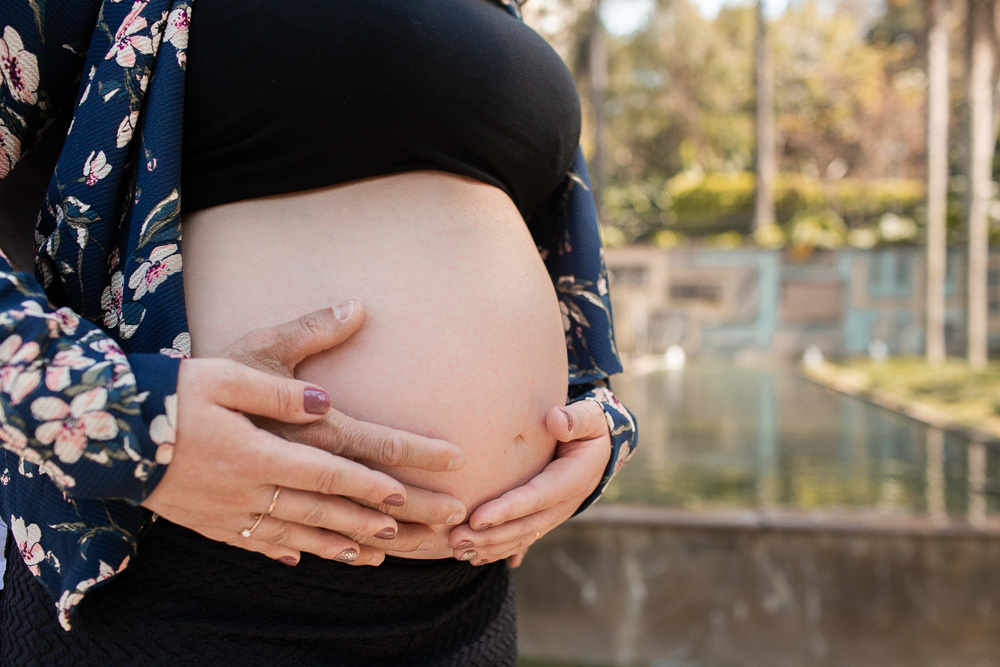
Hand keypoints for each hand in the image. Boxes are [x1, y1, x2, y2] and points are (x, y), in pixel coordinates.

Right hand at [143, 301, 466, 566]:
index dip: (390, 477)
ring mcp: (236, 513)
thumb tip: (353, 324)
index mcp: (268, 448)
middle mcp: (259, 488)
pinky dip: (295, 550)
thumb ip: (297, 356)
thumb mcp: (234, 363)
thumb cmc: (173, 392)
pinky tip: (312, 557)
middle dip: (396, 518)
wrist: (106, 434)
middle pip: (337, 508)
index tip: (436, 479)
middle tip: (444, 527)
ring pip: (306, 534)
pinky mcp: (215, 522)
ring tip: (390, 551)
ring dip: (351, 543)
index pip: (342, 468)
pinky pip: (263, 543)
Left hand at [447, 399, 609, 565]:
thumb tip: (557, 420)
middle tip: (455, 540)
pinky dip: (499, 550)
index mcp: (572, 479)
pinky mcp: (545, 519)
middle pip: (525, 525)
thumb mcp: (590, 418)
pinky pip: (522, 539)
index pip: (536, 497)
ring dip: (489, 547)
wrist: (601, 451)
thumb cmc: (589, 428)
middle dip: (490, 535)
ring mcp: (554, 516)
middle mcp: (564, 504)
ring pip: (521, 537)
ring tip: (457, 549)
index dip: (508, 510)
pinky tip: (475, 557)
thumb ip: (576, 419)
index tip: (477, 518)